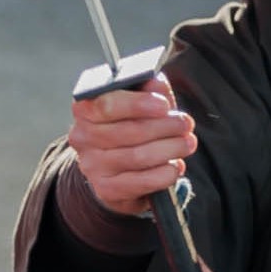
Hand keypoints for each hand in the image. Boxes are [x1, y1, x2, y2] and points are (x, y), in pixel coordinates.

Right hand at [68, 76, 195, 216]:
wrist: (116, 170)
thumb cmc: (129, 128)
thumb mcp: (138, 104)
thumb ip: (147, 89)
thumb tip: (156, 82)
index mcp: (85, 110)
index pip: (107, 105)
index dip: (138, 104)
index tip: (164, 105)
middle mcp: (83, 138)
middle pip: (130, 131)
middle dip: (165, 127)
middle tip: (185, 124)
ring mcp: (92, 166)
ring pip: (139, 156)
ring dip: (171, 148)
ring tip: (187, 143)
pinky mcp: (107, 189)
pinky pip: (143, 181)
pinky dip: (166, 173)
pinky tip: (175, 165)